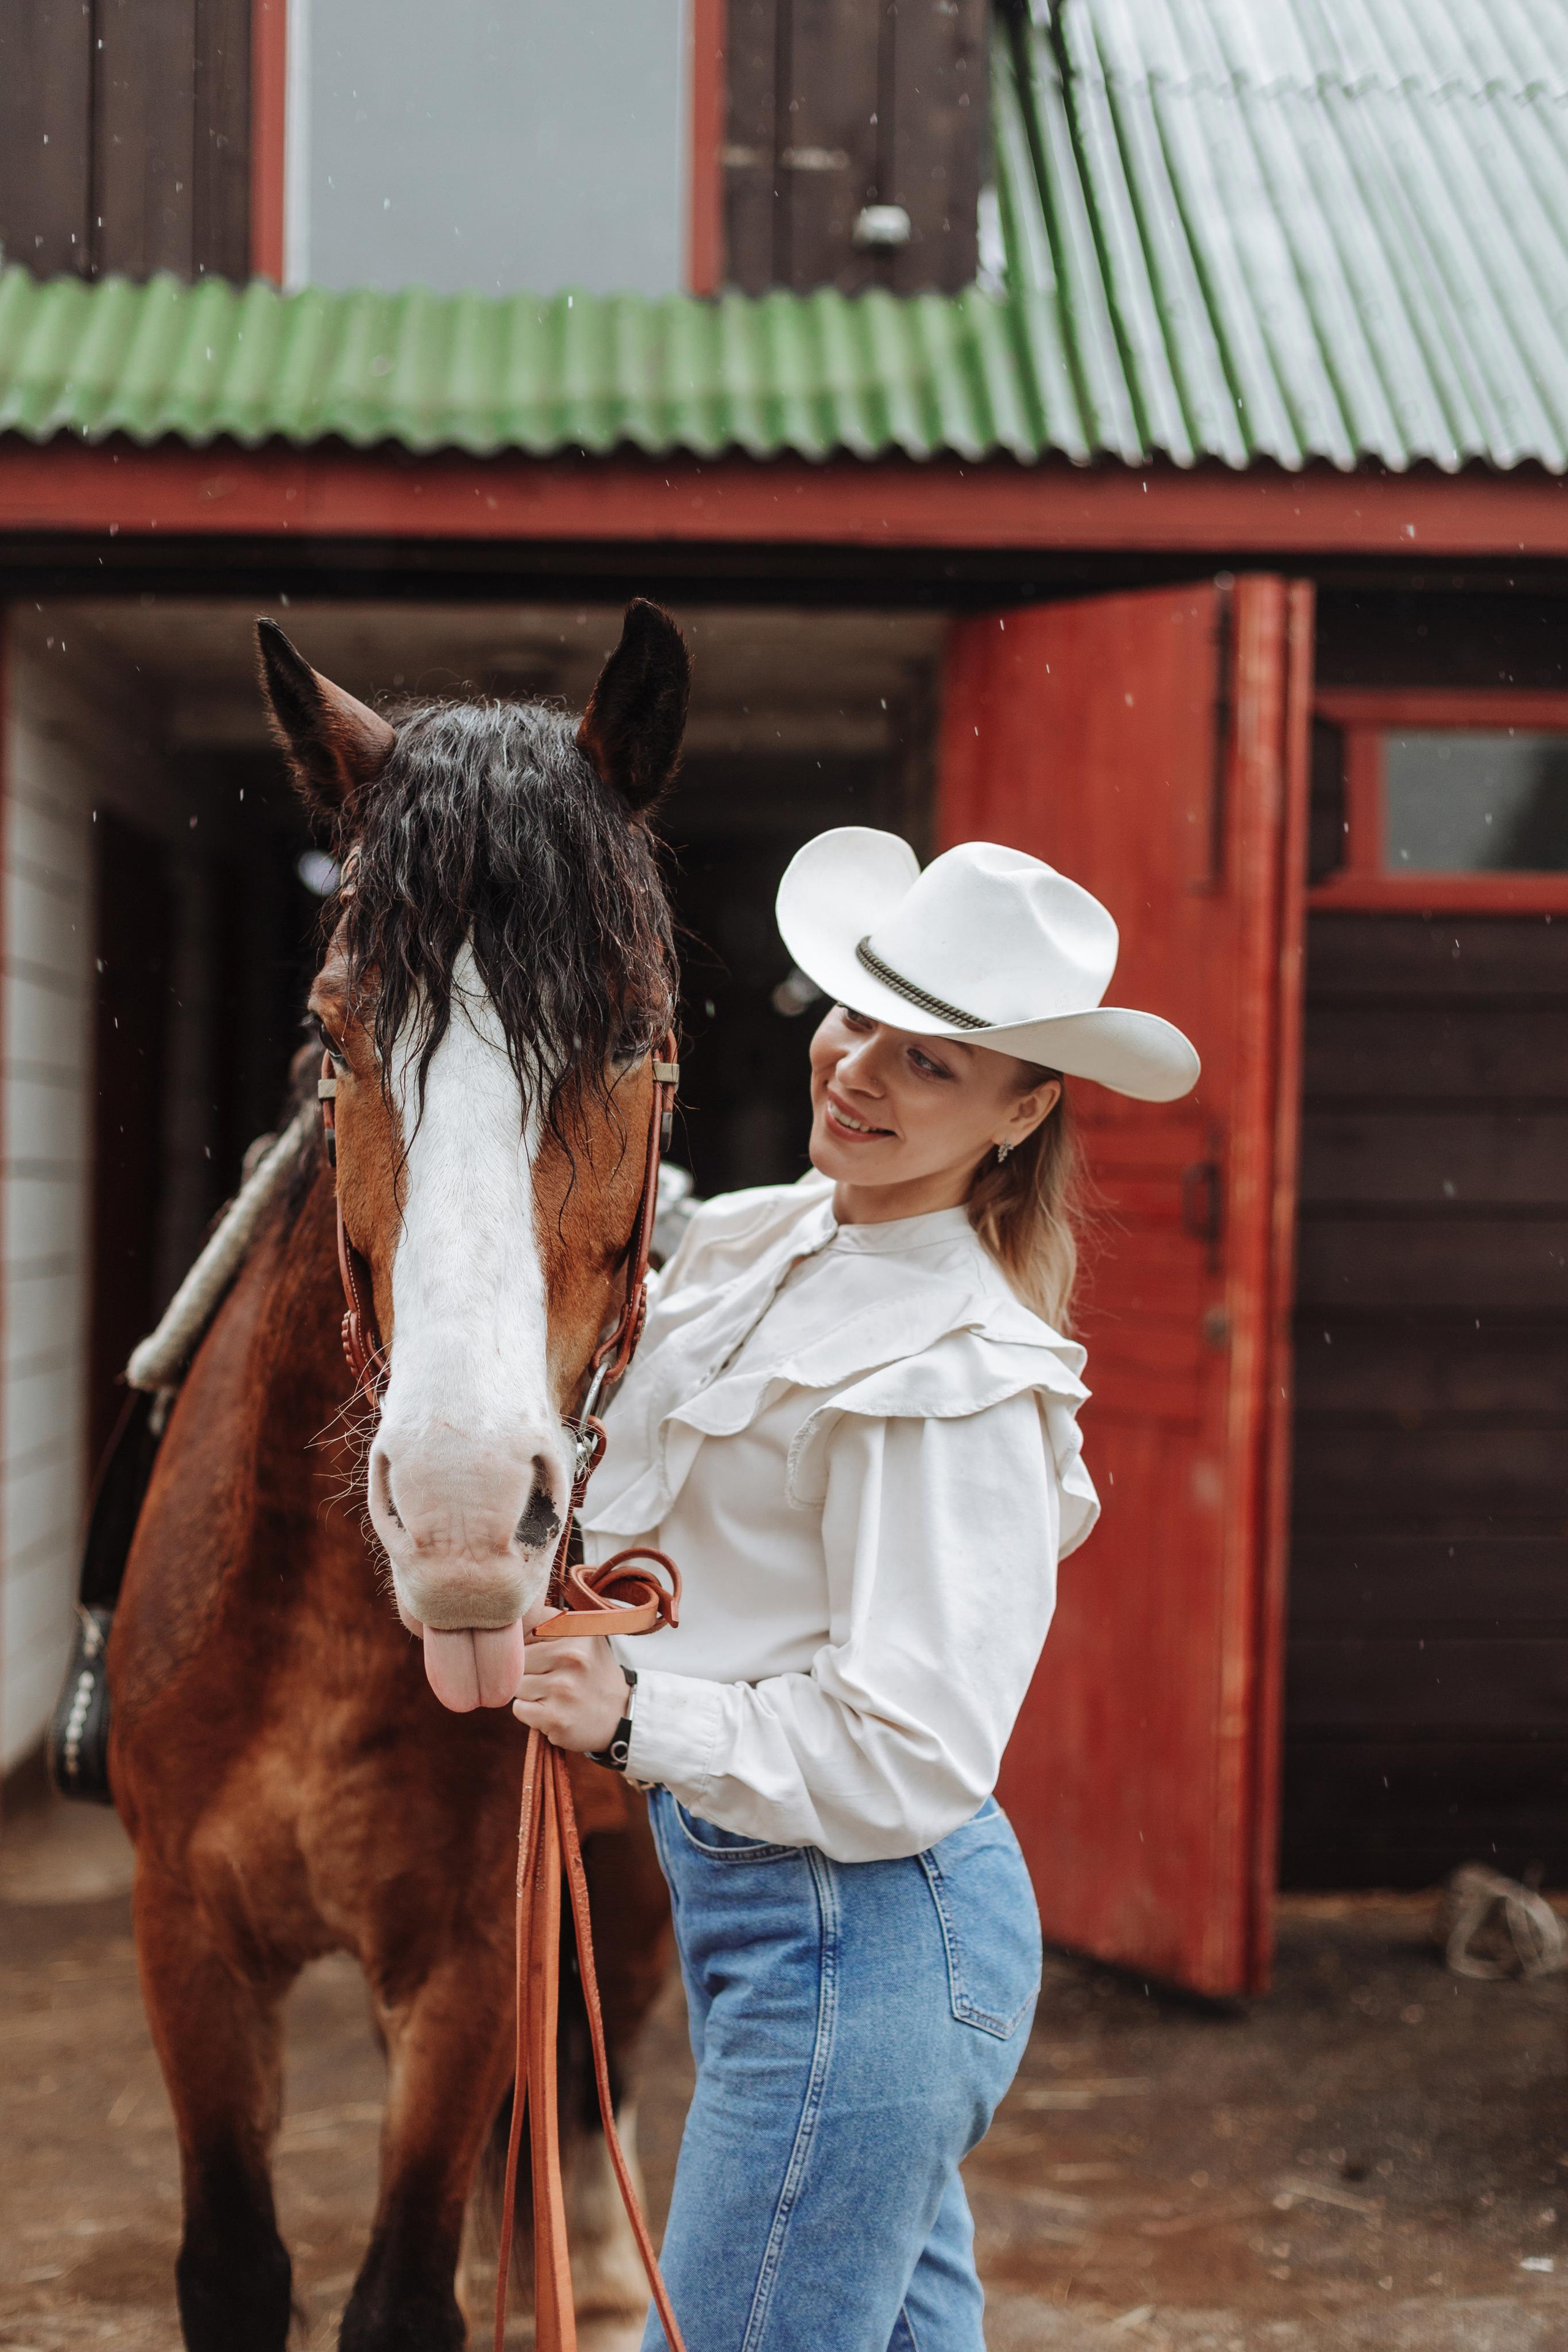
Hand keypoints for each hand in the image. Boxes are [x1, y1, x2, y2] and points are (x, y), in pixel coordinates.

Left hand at [511, 1635, 627, 1752]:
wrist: (620, 1714)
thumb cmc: (592, 1674)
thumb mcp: (582, 1638)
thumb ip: (549, 1624)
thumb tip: (509, 1625)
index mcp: (577, 1632)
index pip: (526, 1630)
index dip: (529, 1645)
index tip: (544, 1655)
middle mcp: (572, 1657)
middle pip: (518, 1660)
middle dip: (528, 1671)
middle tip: (551, 1678)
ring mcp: (563, 1688)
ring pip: (516, 1685)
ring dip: (529, 1693)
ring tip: (554, 1695)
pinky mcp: (555, 1717)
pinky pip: (518, 1709)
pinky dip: (529, 1713)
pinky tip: (551, 1711)